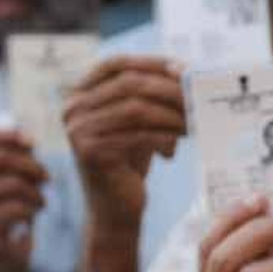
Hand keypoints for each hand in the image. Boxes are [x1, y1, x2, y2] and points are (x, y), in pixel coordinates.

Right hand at [0, 130, 47, 268]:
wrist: (8, 246)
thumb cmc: (14, 204)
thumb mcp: (18, 176)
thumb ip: (20, 156)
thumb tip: (28, 142)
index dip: (9, 136)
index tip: (34, 143)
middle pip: (1, 157)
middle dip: (33, 166)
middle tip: (47, 178)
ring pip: (12, 183)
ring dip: (35, 192)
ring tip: (41, 200)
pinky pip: (13, 208)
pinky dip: (31, 210)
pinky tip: (32, 215)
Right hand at [63, 56, 184, 232]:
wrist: (115, 208)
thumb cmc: (130, 161)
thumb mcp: (137, 122)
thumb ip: (150, 95)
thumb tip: (187, 72)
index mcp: (80, 94)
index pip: (116, 64)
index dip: (151, 62)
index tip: (184, 68)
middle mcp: (73, 108)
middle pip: (130, 84)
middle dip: (169, 89)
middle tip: (199, 97)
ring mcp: (78, 130)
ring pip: (136, 109)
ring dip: (172, 114)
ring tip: (195, 121)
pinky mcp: (90, 152)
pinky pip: (138, 135)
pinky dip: (165, 136)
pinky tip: (180, 143)